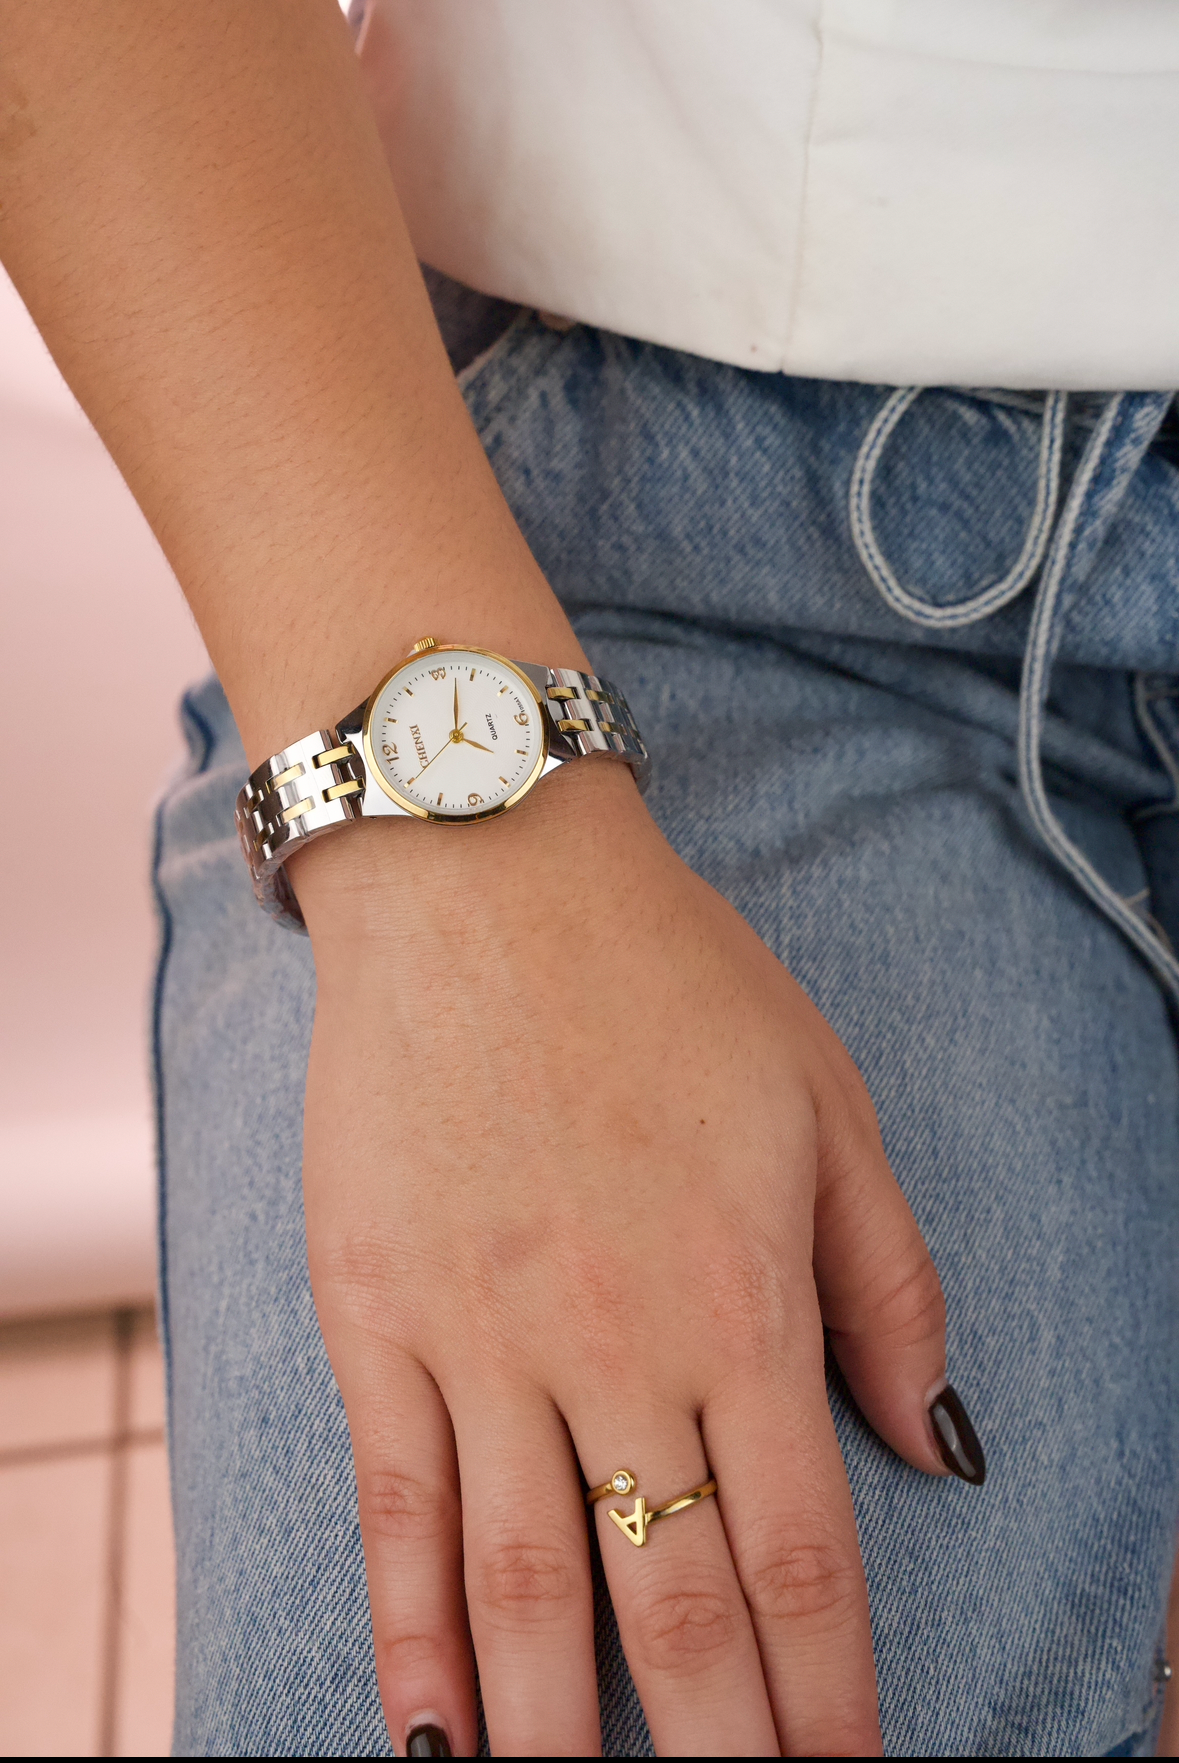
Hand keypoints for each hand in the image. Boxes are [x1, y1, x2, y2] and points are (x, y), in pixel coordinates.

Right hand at [294, 764, 950, 1756]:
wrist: (486, 876)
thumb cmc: (669, 980)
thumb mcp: (827, 1103)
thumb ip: (887, 1281)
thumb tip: (938, 1443)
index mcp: (741, 1296)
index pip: (801, 1555)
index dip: (831, 1697)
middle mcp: (613, 1341)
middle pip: (676, 1601)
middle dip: (722, 1749)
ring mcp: (481, 1334)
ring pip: (528, 1584)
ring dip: (558, 1732)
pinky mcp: (380, 1311)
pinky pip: (398, 1503)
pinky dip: (413, 1628)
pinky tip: (431, 1725)